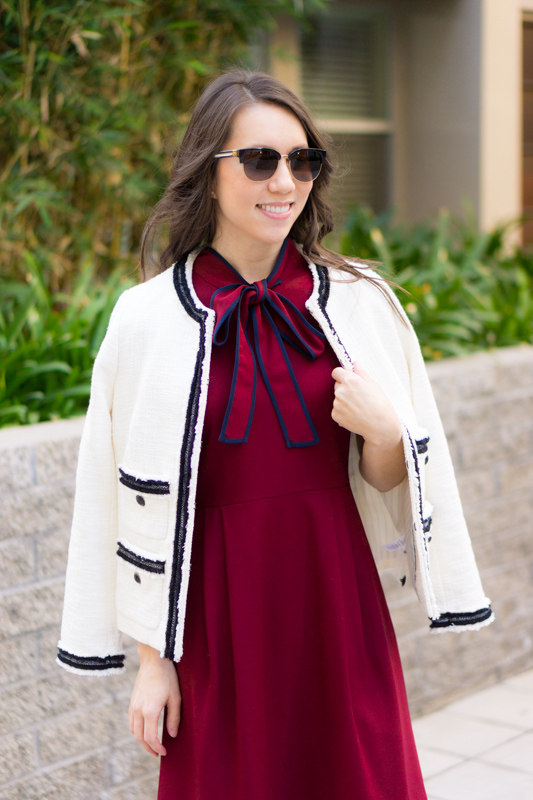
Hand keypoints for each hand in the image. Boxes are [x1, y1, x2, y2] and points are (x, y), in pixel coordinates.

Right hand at [128, 642, 181, 756]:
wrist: (153, 660)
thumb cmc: (167, 677)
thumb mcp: (175, 697)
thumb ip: (173, 717)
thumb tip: (172, 735)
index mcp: (149, 711)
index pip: (150, 737)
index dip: (157, 748)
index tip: (164, 752)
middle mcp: (138, 710)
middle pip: (139, 737)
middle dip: (148, 748)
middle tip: (157, 753)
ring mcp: (133, 705)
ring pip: (133, 730)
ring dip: (141, 740)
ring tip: (152, 744)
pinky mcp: (132, 701)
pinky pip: (131, 721)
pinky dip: (137, 730)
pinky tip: (145, 729)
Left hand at [331, 362, 400, 447]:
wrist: (380, 427)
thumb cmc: (380, 405)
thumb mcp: (374, 385)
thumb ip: (361, 373)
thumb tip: (355, 364)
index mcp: (350, 381)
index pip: (336, 372)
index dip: (342, 374)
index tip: (347, 378)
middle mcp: (340, 391)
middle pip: (337, 385)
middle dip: (345, 388)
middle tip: (358, 396)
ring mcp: (336, 404)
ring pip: (337, 398)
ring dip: (344, 400)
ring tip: (358, 407)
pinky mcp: (335, 415)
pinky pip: (337, 409)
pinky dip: (343, 411)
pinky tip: (355, 414)